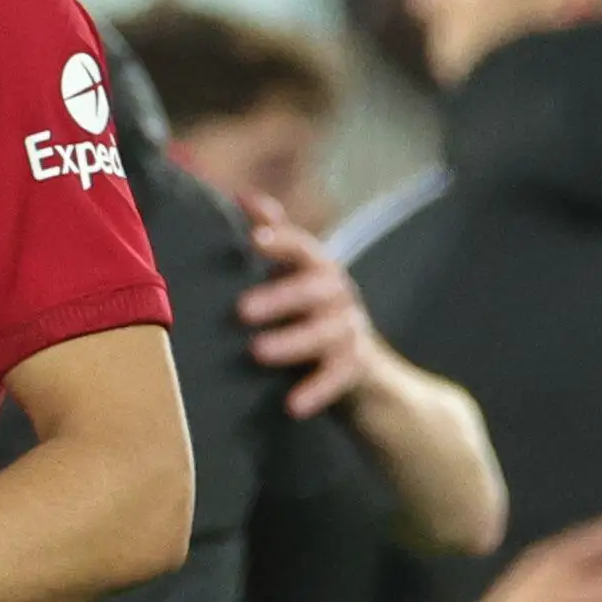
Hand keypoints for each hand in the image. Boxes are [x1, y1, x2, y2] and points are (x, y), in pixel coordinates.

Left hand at [238, 198, 383, 417]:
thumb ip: (270, 239)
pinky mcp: (358, 367)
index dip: (281, 239)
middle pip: (316, 288)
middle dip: (280, 296)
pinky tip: (292, 405)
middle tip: (240, 310)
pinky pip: (340, 377)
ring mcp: (351, 330)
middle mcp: (338, 293)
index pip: (303, 246)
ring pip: (328, 332)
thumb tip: (241, 196)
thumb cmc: (307, 316)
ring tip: (256, 353)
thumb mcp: (289, 278)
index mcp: (318, 269)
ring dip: (293, 342)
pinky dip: (317, 390)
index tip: (253, 239)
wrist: (360, 374)